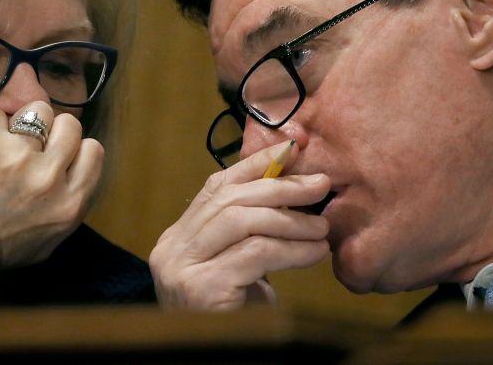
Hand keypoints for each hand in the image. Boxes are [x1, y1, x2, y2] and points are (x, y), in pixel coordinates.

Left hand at [0, 101, 102, 266]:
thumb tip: (77, 164)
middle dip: (51, 130)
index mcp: (69, 205)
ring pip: (36, 110)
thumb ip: (67, 203)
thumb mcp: (46, 241)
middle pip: (69, 124)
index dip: (73, 148)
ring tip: (2, 145)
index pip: (93, 150)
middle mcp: (49, 179)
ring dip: (20, 123)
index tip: (55, 154)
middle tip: (30, 145)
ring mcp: (18, 157)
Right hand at [149, 140, 330, 310]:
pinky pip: (256, 254)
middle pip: (229, 199)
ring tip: (322, 228)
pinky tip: (315, 253)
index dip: (254, 165)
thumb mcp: (238, 269)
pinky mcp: (202, 289)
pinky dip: (292, 249)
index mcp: (176, 239)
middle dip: (280, 186)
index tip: (291, 149)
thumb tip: (291, 183)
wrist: (216, 360)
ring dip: (290, 219)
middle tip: (320, 184)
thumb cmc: (234, 320)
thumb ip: (248, 233)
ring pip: (242, 220)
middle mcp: (170, 249)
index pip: (215, 188)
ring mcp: (181, 269)